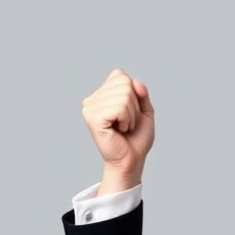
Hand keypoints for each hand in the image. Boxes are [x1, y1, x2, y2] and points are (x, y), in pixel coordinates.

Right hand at [81, 69, 154, 193]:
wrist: (132, 159)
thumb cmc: (136, 137)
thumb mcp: (144, 110)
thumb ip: (141, 93)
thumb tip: (135, 82)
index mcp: (100, 95)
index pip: (120, 76)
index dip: (133, 94)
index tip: (129, 112)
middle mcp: (91, 100)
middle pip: (124, 84)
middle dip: (134, 105)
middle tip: (127, 122)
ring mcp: (90, 109)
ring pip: (124, 95)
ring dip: (131, 114)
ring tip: (124, 127)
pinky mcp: (93, 119)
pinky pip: (119, 107)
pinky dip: (126, 119)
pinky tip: (120, 129)